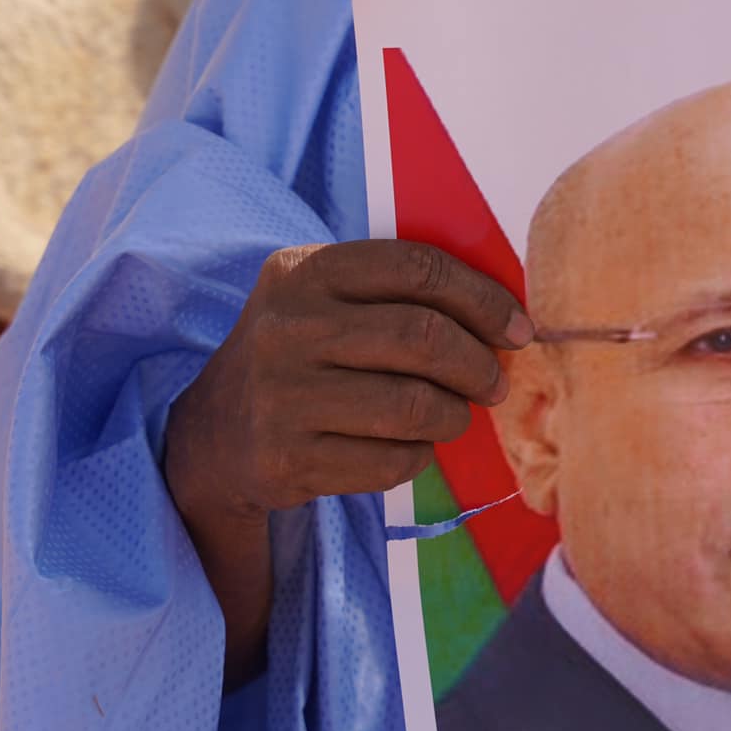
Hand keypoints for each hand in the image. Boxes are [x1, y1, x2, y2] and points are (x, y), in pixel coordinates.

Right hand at [167, 240, 531, 522]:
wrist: (214, 436)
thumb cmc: (301, 357)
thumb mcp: (326, 302)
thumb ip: (398, 294)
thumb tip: (506, 316)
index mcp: (304, 271)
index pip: (417, 269)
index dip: (483, 298)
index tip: (517, 328)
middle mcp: (286, 327)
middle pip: (422, 336)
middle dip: (477, 364)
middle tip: (493, 383)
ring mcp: (282, 396)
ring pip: (412, 405)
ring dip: (452, 415)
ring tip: (453, 416)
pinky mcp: (286, 459)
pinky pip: (390, 461)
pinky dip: (418, 456)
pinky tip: (409, 446)